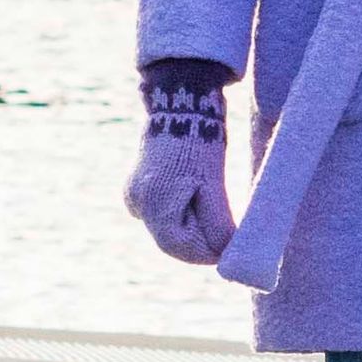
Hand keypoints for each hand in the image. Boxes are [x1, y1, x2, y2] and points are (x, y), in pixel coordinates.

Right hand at [126, 69, 235, 266]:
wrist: (181, 105)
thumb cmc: (201, 144)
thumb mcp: (213, 186)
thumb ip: (217, 223)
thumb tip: (226, 253)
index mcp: (154, 203)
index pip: (177, 247)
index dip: (204, 255)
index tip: (227, 255)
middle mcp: (137, 203)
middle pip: (170, 239)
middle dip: (199, 243)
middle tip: (226, 242)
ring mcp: (133, 195)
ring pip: (166, 227)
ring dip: (191, 230)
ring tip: (216, 215)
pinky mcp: (136, 188)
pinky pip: (160, 213)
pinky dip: (181, 216)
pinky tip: (198, 201)